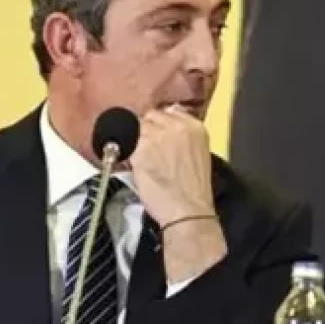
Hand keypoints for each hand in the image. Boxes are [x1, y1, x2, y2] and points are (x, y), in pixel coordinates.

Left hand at [131, 106, 226, 282]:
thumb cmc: (194, 189)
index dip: (160, 125)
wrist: (187, 210)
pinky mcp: (139, 149)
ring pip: (135, 129)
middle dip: (147, 131)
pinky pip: (126, 144)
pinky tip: (137, 167)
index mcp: (194, 126)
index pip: (168, 112)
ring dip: (135, 141)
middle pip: (150, 117)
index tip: (159, 137)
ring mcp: (156, 136)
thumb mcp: (198, 153)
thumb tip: (163, 130)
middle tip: (149, 150)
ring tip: (143, 160)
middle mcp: (176, 126)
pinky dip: (127, 153)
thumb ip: (182, 137)